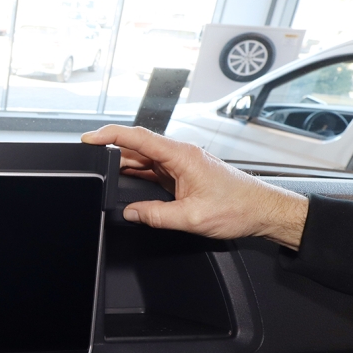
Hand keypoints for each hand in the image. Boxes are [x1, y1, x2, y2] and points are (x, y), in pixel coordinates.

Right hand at [81, 125, 307, 249]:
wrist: (263, 210)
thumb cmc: (239, 207)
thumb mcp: (191, 217)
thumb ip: (155, 216)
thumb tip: (131, 213)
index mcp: (181, 155)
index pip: (138, 137)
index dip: (110, 135)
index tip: (89, 139)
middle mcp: (180, 155)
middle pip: (136, 147)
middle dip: (111, 153)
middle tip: (92, 164)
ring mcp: (180, 164)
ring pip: (143, 159)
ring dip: (124, 167)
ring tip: (107, 178)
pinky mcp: (182, 174)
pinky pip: (153, 170)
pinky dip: (137, 176)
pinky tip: (128, 184)